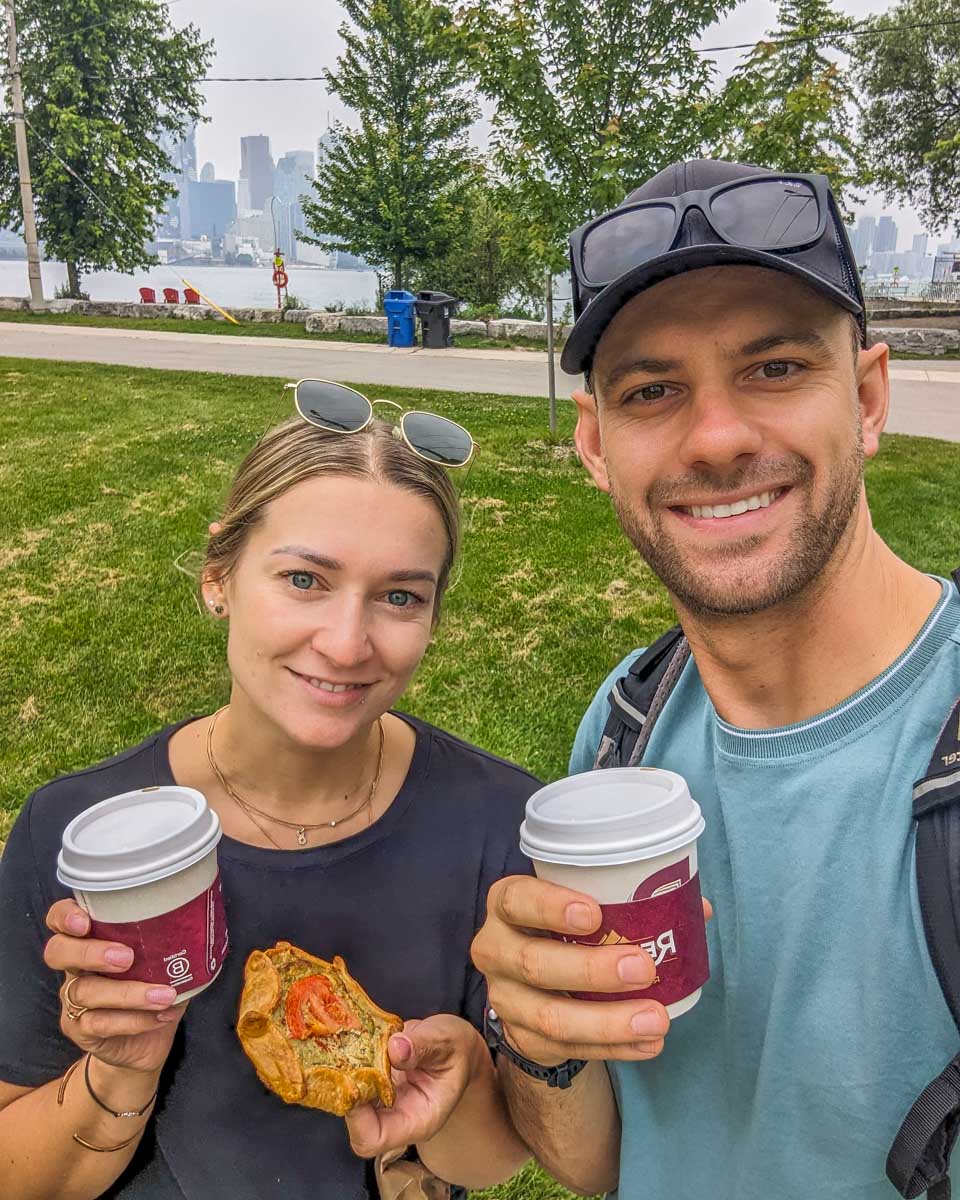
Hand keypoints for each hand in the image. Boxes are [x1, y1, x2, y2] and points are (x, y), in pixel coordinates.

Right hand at [44, 898, 185, 1074]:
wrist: (144, 1044)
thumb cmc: (152, 989)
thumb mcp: (159, 962)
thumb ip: (166, 942)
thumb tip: (198, 921)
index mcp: (90, 941)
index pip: (61, 919)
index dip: (65, 916)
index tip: (85, 920)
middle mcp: (75, 968)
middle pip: (58, 952)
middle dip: (89, 952)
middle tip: (126, 957)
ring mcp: (73, 1001)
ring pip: (85, 991)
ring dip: (129, 993)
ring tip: (164, 995)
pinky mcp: (81, 1031)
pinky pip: (101, 1024)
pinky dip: (135, 1019)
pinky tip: (161, 1015)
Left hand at [345, 1015, 483, 1158]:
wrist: (456, 1047)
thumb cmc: (457, 1050)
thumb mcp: (447, 1041)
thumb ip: (423, 1045)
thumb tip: (396, 1049)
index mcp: (418, 1120)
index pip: (374, 1138)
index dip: (356, 1116)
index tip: (355, 1079)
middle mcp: (397, 1117)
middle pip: (356, 1123)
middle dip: (347, 1091)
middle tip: (347, 1056)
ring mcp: (383, 1102)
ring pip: (350, 1101)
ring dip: (344, 1075)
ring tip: (351, 1044)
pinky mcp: (375, 1085)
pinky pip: (352, 1082)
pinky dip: (348, 1064)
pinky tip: (354, 1042)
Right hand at [471, 875, 712, 1067]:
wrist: (536, 982)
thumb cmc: (566, 928)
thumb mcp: (583, 904)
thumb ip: (629, 900)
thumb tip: (697, 908)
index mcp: (507, 903)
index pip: (516, 900)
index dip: (550, 907)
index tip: (594, 914)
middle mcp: (495, 949)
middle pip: (533, 962)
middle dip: (591, 969)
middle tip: (643, 968)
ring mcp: (504, 998)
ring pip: (550, 1016)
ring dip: (608, 1020)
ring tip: (656, 1019)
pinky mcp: (523, 1039)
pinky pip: (568, 1049)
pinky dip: (613, 1047)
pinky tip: (647, 1043)